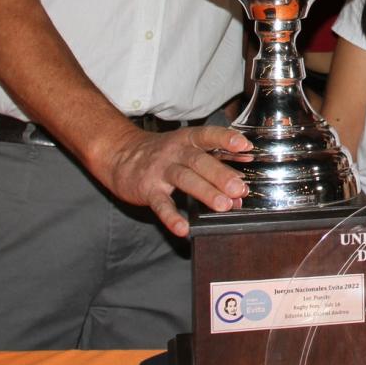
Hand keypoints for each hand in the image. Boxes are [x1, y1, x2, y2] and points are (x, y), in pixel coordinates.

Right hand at [99, 125, 252, 236]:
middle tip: (240, 189)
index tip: (245, 146)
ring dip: (206, 192)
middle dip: (221, 174)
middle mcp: (175, 152)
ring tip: (224, 206)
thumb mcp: (187, 148)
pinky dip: (172, 217)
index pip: (208, 135)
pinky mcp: (147, 189)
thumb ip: (215, 159)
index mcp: (187, 140)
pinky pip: (161, 204)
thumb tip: (244, 175)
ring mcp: (160, 170)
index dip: (226, 139)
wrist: (120, 155)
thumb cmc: (163, 153)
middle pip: (199, 161)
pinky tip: (184, 228)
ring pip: (184, 179)